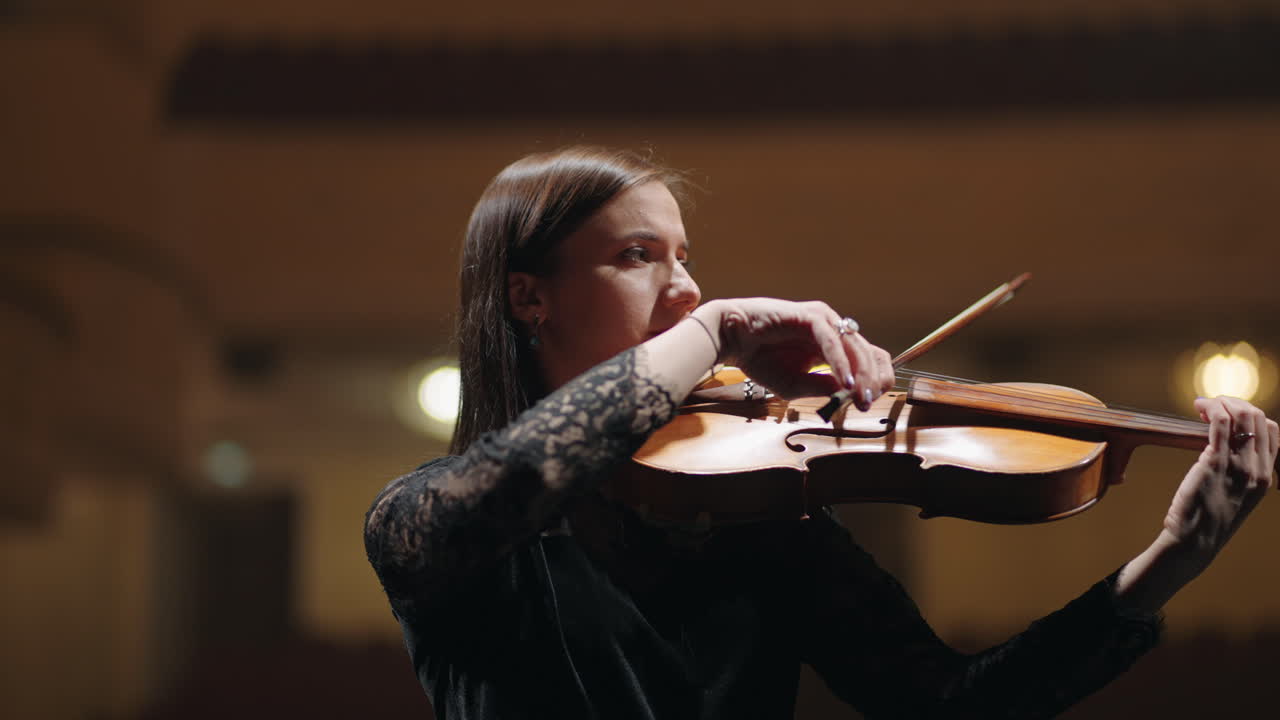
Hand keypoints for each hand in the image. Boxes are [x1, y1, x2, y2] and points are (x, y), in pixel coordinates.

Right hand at [693, 298, 894, 405]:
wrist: (731, 339)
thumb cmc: (760, 359)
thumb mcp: (795, 385)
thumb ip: (822, 388)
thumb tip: (850, 395)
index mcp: (832, 345)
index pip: (867, 359)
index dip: (874, 380)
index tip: (867, 402)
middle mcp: (833, 330)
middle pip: (869, 353)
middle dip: (872, 380)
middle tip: (867, 402)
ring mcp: (824, 320)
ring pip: (855, 347)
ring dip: (860, 374)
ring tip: (859, 396)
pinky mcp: (811, 316)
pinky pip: (832, 341)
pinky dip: (840, 362)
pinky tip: (844, 381)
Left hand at [1159, 396, 1278, 571]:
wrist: (1193, 543)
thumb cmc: (1207, 519)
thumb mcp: (1236, 495)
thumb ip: (1239, 471)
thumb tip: (1225, 444)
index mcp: (1265, 477)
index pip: (1272, 431)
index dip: (1251, 414)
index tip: (1229, 412)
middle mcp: (1257, 470)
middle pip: (1258, 419)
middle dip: (1235, 403)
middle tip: (1213, 404)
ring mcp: (1238, 467)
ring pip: (1241, 417)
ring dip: (1221, 402)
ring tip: (1203, 404)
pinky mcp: (1214, 464)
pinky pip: (1220, 424)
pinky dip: (1211, 408)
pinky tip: (1199, 407)